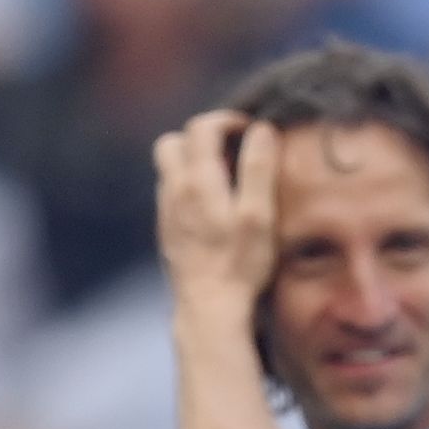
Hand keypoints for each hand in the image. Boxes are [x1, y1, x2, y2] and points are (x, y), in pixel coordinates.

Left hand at [153, 110, 279, 323]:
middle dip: (201, 138)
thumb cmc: (240, 264)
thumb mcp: (259, 214)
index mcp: (198, 180)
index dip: (227, 121)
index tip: (250, 132)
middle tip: (231, 153)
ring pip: (168, 169)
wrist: (208, 308)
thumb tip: (262, 130)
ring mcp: (166, 212)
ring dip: (193, 164)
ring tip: (224, 182)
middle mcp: (174, 190)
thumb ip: (258, 168)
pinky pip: (170, 195)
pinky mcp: (166, 232)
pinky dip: (188, 189)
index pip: (202, 127)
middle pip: (172, 141)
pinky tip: (212, 211)